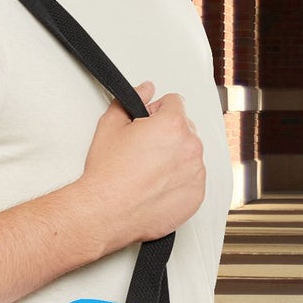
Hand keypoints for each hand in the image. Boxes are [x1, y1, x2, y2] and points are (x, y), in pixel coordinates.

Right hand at [80, 80, 205, 248]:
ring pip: (190, 155)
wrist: (105, 212)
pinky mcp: (196, 196)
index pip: (175, 102)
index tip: (146, 125)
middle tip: (143, 151)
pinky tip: (156, 186)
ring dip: (174, 158)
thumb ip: (133, 99)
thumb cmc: (107, 175)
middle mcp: (190, 147)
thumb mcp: (110, 125)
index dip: (156, 111)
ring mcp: (196, 173)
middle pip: (185, 128)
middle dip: (168, 134)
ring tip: (148, 171)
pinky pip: (192, 180)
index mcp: (173, 125)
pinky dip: (179, 181)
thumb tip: (145, 90)